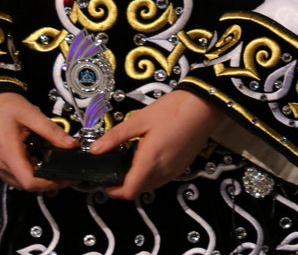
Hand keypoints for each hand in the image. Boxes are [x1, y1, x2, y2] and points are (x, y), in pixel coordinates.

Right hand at [0, 91, 77, 190]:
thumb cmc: (4, 104)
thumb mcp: (31, 114)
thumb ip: (52, 131)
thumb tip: (72, 144)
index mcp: (8, 153)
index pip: (30, 182)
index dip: (49, 183)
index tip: (65, 177)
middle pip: (26, 185)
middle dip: (46, 182)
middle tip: (63, 171)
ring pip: (19, 183)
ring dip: (36, 178)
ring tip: (51, 165)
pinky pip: (12, 175)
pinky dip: (26, 172)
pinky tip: (35, 159)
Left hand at [89, 90, 224, 200]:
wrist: (203, 106)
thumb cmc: (171, 110)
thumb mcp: (140, 119)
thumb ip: (116, 137)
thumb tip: (94, 149)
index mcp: (150, 161)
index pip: (129, 191)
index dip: (113, 191)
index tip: (103, 180)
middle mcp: (163, 172)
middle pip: (138, 190)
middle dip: (123, 184)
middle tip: (113, 166)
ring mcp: (174, 171)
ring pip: (150, 185)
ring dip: (137, 179)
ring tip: (128, 159)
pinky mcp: (182, 167)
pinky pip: (161, 178)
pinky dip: (150, 174)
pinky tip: (146, 155)